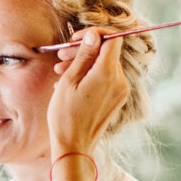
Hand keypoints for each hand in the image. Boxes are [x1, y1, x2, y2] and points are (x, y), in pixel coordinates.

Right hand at [47, 27, 128, 154]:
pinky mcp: (117, 99)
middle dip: (85, 49)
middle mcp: (120, 81)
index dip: (95, 34)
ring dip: (85, 62)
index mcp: (107, 73)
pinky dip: (90, 74)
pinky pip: (106, 78)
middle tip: (61, 55)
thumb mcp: (69, 81)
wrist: (74, 147)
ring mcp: (120, 91)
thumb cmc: (66, 115)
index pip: (113, 39)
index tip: (76, 38)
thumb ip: (84, 55)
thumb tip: (94, 35)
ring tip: (60, 69)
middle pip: (107, 52)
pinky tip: (70, 81)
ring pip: (105, 65)